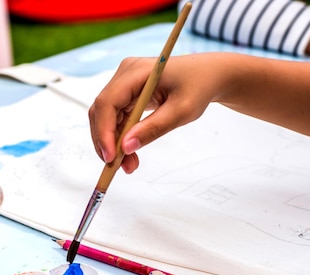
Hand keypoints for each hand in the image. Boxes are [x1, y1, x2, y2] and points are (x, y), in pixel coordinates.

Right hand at [88, 55, 219, 172]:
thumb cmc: (198, 87)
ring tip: (128, 165)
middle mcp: (124, 75)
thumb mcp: (181, 111)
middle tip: (118, 167)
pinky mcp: (127, 95)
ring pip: (106, 118)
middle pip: (101, 111)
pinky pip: (115, 119)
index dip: (104, 131)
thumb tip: (126, 147)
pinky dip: (120, 138)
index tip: (111, 157)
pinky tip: (129, 154)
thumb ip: (153, 129)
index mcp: (136, 72)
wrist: (208, 75)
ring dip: (113, 144)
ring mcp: (124, 85)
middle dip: (106, 141)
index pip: (108, 102)